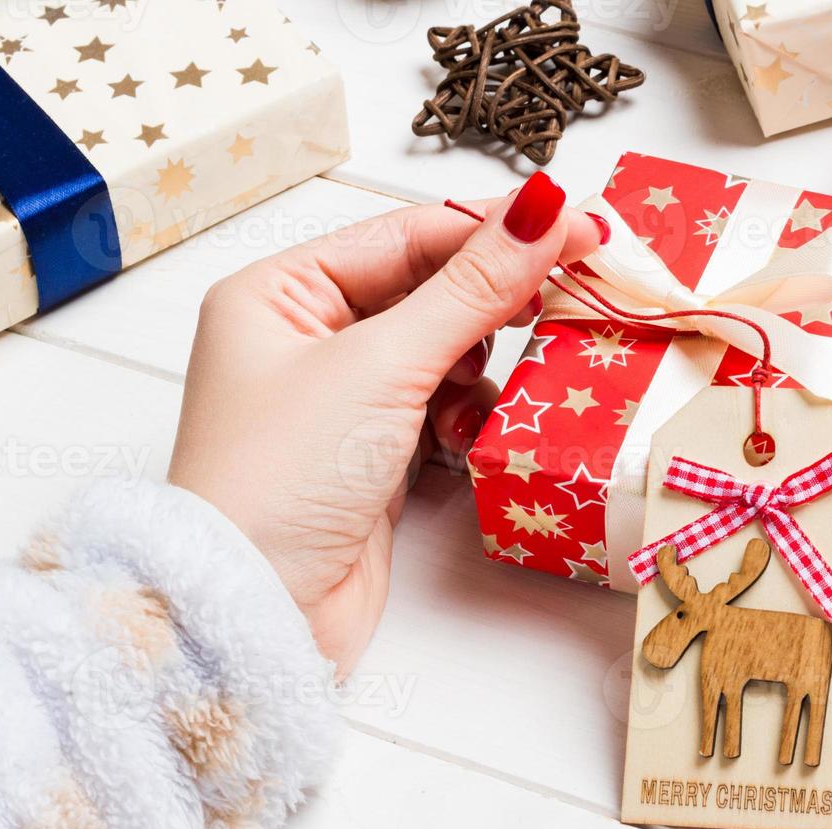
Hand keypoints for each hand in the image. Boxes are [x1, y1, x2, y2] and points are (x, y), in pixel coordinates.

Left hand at [168, 172, 605, 673]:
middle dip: (493, 303)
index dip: (494, 231)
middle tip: (569, 294)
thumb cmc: (283, 478)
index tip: (575, 227)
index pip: (406, 238)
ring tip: (494, 391)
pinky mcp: (375, 460)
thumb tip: (544, 208)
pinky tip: (467, 443)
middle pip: (430, 293)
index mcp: (280, 294)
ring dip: (481, 371)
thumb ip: (473, 288)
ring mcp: (344, 404)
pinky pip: (445, 414)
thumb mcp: (382, 366)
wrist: (256, 616)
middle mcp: (307, 341)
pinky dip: (468, 422)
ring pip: (446, 356)